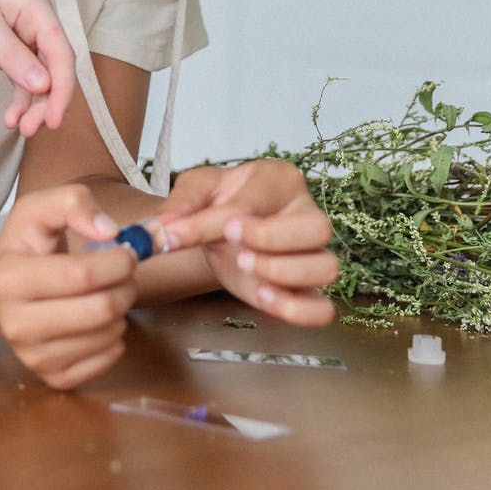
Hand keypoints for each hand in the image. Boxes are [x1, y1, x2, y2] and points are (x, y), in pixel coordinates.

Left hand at [0, 0, 75, 136]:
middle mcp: (34, 22)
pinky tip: (11, 117)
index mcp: (37, 8)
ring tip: (20, 128)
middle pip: (53, 68)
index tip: (54, 119)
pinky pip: (20, 78)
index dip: (62, 88)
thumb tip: (44, 85)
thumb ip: (13, 56)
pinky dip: (19, 98)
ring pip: (38, 77)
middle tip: (31, 129)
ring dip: (32, 104)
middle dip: (46, 101)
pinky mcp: (4, 49)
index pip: (61, 53)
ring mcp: (20, 36)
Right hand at [0, 184, 137, 388]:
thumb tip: (110, 231)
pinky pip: (107, 361)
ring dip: (122, 311)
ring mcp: (32, 356)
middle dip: (126, 286)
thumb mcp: (38, 210)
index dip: (118, 261)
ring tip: (106, 293)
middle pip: (100, 309)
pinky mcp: (51, 377)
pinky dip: (114, 338)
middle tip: (123, 273)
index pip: (81, 275)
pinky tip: (97, 320)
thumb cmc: (24, 247)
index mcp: (9, 278)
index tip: (126, 252)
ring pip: (108, 336)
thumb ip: (73, 202)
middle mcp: (15, 324)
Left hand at [157, 160, 338, 325]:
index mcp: (280, 179)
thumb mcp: (195, 189)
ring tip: (244, 265)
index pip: (257, 201)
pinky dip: (295, 310)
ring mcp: (313, 254)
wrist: (220, 230)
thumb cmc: (216, 201)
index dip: (217, 221)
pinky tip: (263, 296)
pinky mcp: (305, 291)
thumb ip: (181, 205)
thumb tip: (163, 228)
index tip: (182, 233)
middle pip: (319, 227)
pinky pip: (321, 309)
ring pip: (327, 268)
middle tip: (232, 244)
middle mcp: (306, 214)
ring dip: (283, 273)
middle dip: (271, 239)